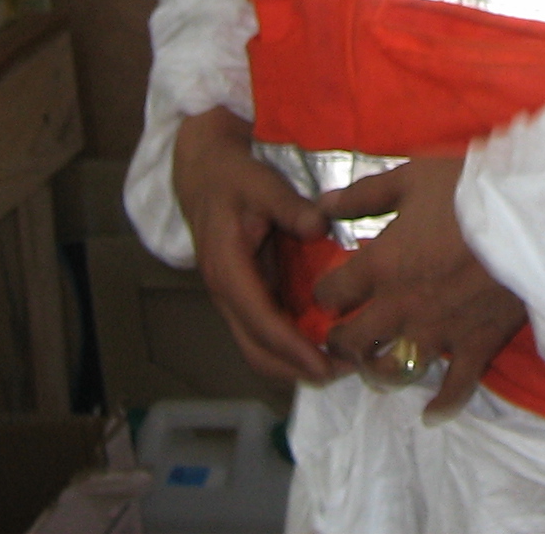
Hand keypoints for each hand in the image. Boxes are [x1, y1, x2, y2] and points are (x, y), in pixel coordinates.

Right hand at [170, 107, 336, 384]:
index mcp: (228, 269)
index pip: (260, 322)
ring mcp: (233, 297)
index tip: (324, 364)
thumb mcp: (263, 183)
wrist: (204, 174)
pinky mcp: (244, 294)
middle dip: (295, 368)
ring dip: (293, 362)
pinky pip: (264, 330)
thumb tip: (320, 227)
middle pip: (256, 350)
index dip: (292, 348)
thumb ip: (291, 207)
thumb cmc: (234, 179)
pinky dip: (289, 345)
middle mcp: (226, 293)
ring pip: (258, 347)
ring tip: (337, 364)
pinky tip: (321, 342)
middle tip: (340, 371)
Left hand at [311, 156, 528, 420]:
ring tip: (377, 363)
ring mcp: (437, 333)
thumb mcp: (410, 179)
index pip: (331, 293)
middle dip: (341, 341)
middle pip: (352, 342)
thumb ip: (363, 196)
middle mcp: (400, 308)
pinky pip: (454, 388)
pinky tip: (430, 412)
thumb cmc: (467, 191)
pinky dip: (441, 403)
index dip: (326, 292)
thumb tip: (322, 206)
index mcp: (380, 266)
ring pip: (391, 371)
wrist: (531, 215)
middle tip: (343, 335)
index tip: (333, 289)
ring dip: (378, 370)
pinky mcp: (473, 346)